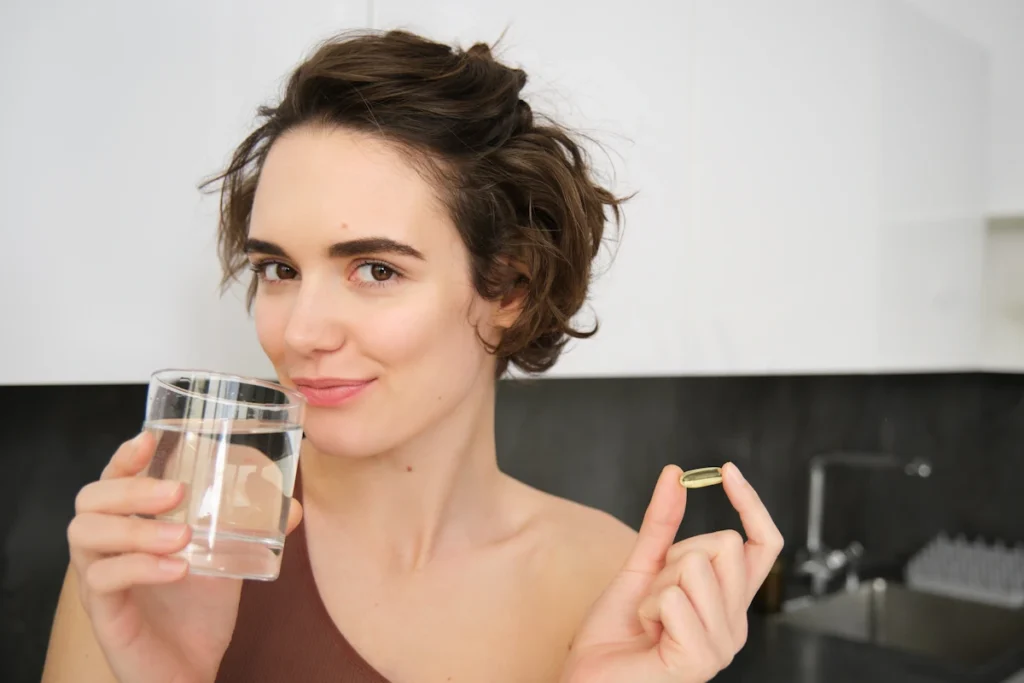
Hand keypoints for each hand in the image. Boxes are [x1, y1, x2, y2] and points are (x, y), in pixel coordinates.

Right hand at [67, 431, 302, 682]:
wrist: (189, 667)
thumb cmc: (197, 607)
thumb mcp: (227, 558)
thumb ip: (252, 529)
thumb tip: (292, 505)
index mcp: (130, 524)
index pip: (112, 478)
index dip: (124, 456)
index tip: (149, 438)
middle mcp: (106, 546)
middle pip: (90, 500)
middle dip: (131, 488)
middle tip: (177, 492)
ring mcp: (98, 580)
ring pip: (87, 536)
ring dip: (136, 529)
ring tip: (182, 535)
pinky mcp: (105, 614)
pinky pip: (103, 581)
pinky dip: (140, 569)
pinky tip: (176, 569)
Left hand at [564, 463, 782, 682]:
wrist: (591, 674)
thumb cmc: (618, 629)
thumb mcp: (642, 564)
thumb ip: (662, 522)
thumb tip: (675, 474)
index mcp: (729, 601)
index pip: (763, 545)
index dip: (751, 504)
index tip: (727, 471)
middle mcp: (735, 623)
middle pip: (724, 544)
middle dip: (676, 555)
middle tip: (657, 592)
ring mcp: (722, 645)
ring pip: (696, 566)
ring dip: (658, 585)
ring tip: (651, 615)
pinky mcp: (701, 660)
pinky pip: (675, 598)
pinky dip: (649, 607)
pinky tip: (648, 631)